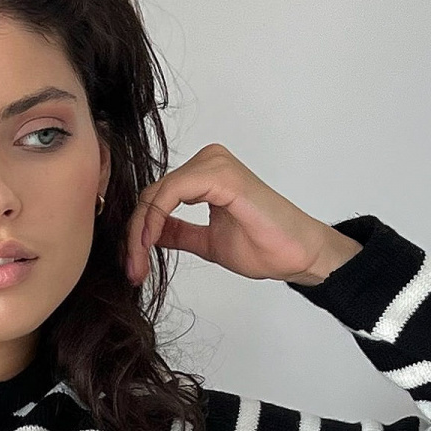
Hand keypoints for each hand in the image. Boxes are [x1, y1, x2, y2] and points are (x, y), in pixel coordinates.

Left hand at [124, 145, 357, 289]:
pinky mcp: (220, 176)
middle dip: (134, 235)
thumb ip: (179, 232)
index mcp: (205, 174)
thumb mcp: (206, 241)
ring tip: (138, 264)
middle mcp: (208, 161)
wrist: (298, 255)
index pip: (157, 197)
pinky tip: (150, 243)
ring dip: (140, 231)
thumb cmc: (264, 246)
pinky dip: (156, 219)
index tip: (133, 265)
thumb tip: (148, 233)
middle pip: (152, 194)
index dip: (137, 231)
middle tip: (132, 269)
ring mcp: (214, 165)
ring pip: (156, 194)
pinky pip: (171, 193)